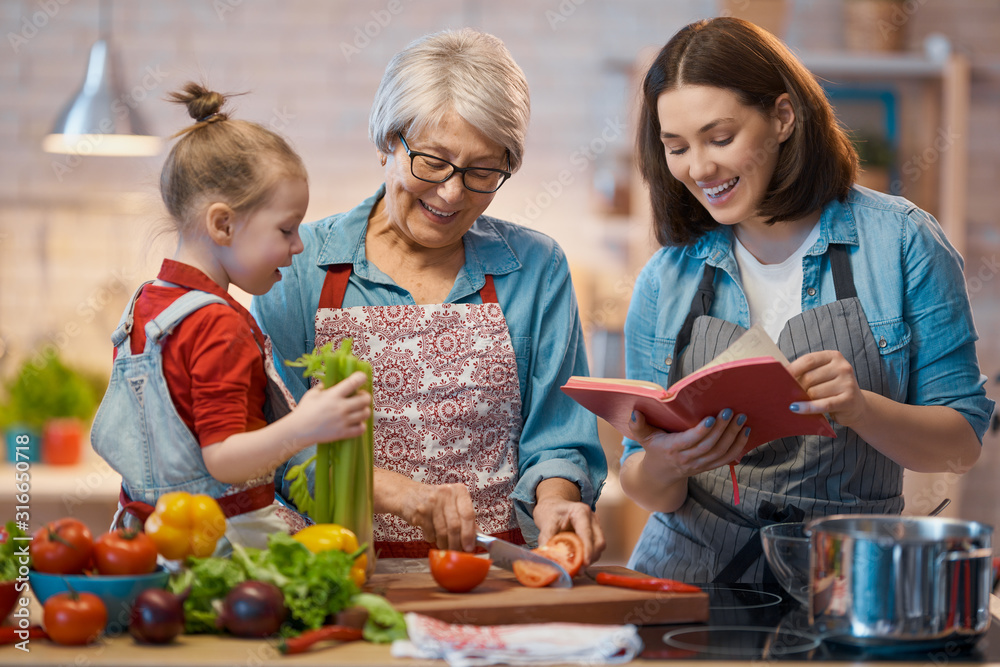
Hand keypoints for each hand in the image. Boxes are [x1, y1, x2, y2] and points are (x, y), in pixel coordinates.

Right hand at [292, 371, 370, 443]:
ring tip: (358, 410)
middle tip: (360, 397)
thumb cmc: (305, 410)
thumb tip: (333, 381)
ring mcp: (343, 421)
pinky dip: (361, 425)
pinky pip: (361, 428)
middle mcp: (341, 407)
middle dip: (365, 396)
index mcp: (333, 395)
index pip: (354, 382)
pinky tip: (356, 423)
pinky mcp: (343, 433)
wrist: (298, 430)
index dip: (361, 378)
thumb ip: (324, 386)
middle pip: (365, 399)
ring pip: (366, 413)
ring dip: (364, 410)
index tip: (361, 378)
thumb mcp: (312, 394)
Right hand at [398, 481, 476, 552]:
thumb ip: (464, 517)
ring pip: (443, 531)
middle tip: (458, 552)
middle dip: (457, 543)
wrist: (405, 493)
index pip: (468, 514)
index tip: (470, 547)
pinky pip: (430, 533)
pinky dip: (433, 539)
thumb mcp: (451, 503)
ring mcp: (432, 503)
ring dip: (445, 544)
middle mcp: (446, 494)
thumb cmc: (434, 501)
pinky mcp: (420, 512)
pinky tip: (432, 536)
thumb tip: (478, 536)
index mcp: (459, 491)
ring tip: (445, 547)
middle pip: (455, 525)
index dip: (470, 533)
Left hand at [533, 494, 605, 565]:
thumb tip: (545, 556)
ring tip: (576, 567)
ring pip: (599, 546)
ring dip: (590, 558)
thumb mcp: (545, 523)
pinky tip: (578, 560)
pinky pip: (596, 547)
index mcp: (580, 511)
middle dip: (590, 558)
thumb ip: (546, 539)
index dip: (587, 550)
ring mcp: (595, 525)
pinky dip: (588, 556)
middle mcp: (592, 517)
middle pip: (598, 541)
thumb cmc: (551, 511)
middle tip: (578, 570)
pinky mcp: (595, 533)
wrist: (553, 506)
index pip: (587, 533)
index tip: (585, 563)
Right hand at [627, 408, 749, 479]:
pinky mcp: (709, 466)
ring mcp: (700, 464)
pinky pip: (726, 459)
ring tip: (742, 419)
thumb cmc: (654, 448)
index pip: (688, 442)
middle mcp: (687, 459)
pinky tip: (745, 432)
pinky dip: (738, 446)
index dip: (700, 431)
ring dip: (733, 436)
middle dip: (722, 429)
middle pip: (708, 446)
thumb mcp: (643, 437)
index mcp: (671, 449)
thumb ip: (637, 425)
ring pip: (720, 453)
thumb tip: (635, 412)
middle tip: (732, 412)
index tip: (711, 418)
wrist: (661, 474)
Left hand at [788, 350, 867, 426]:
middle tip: (788, 395)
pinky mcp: (849, 400)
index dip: (791, 369)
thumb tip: (780, 377)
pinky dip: (808, 408)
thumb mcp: (822, 376)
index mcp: (834, 356)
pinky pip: (823, 404)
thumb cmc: (832, 389)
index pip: (808, 360)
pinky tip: (796, 409)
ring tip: (798, 402)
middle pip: (809, 378)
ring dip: (803, 399)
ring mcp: (847, 383)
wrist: (857, 406)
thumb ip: (806, 373)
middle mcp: (843, 367)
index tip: (777, 377)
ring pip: (814, 392)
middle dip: (797, 388)